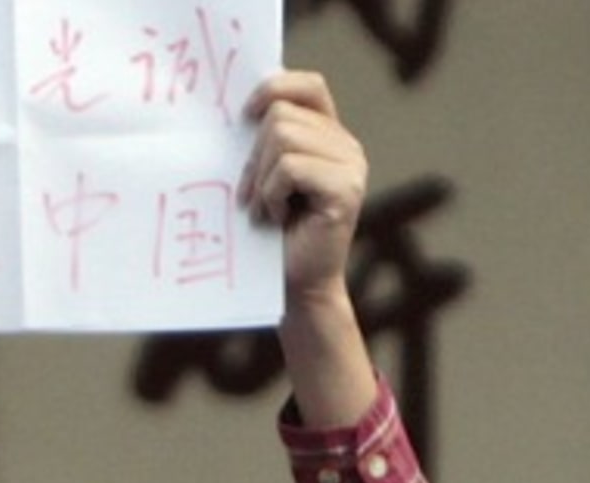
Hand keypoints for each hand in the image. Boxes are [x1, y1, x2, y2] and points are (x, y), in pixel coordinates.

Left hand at [239, 71, 366, 313]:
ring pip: (282, 136)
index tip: (243, 117)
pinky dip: (272, 194)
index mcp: (329, 136)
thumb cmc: (271, 237)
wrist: (293, 290)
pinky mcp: (346, 190)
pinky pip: (290, 167)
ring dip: (261, 178)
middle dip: (253, 155)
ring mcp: (351, 166)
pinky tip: (279, 218)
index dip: (272, 89)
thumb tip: (238, 107)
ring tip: (267, 209)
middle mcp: (347, 146)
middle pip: (281, 113)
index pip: (308, 85)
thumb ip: (264, 140)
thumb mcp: (264, 177)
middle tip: (252, 196)